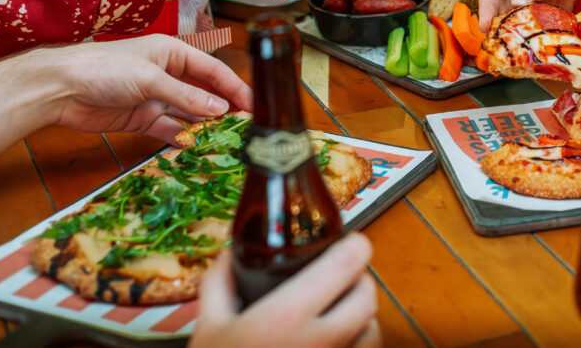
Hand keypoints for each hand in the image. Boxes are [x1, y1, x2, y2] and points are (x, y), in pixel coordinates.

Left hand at [47, 35, 252, 141]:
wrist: (59, 89)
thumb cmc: (104, 69)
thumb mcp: (150, 78)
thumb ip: (186, 96)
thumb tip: (221, 110)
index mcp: (173, 53)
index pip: (213, 70)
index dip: (235, 86)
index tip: (254, 104)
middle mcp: (168, 74)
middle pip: (205, 93)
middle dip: (224, 108)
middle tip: (247, 127)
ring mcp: (156, 97)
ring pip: (190, 113)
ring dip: (206, 126)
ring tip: (227, 140)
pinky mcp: (142, 118)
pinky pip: (170, 129)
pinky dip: (182, 138)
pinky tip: (196, 147)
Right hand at [190, 234, 379, 347]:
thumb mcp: (207, 327)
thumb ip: (220, 282)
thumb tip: (234, 250)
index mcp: (287, 316)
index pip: (347, 264)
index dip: (355, 246)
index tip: (347, 242)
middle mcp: (321, 341)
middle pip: (368, 295)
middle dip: (358, 281)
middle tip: (339, 278)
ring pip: (373, 330)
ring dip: (362, 316)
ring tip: (338, 314)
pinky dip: (359, 345)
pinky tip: (337, 344)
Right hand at [478, 0, 580, 30]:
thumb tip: (516, 1)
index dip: (486, 7)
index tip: (486, 26)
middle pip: (500, 7)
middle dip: (502, 24)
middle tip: (504, 40)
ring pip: (517, 18)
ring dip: (520, 30)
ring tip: (523, 42)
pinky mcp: (542, 10)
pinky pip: (536, 24)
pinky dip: (538, 31)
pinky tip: (541, 39)